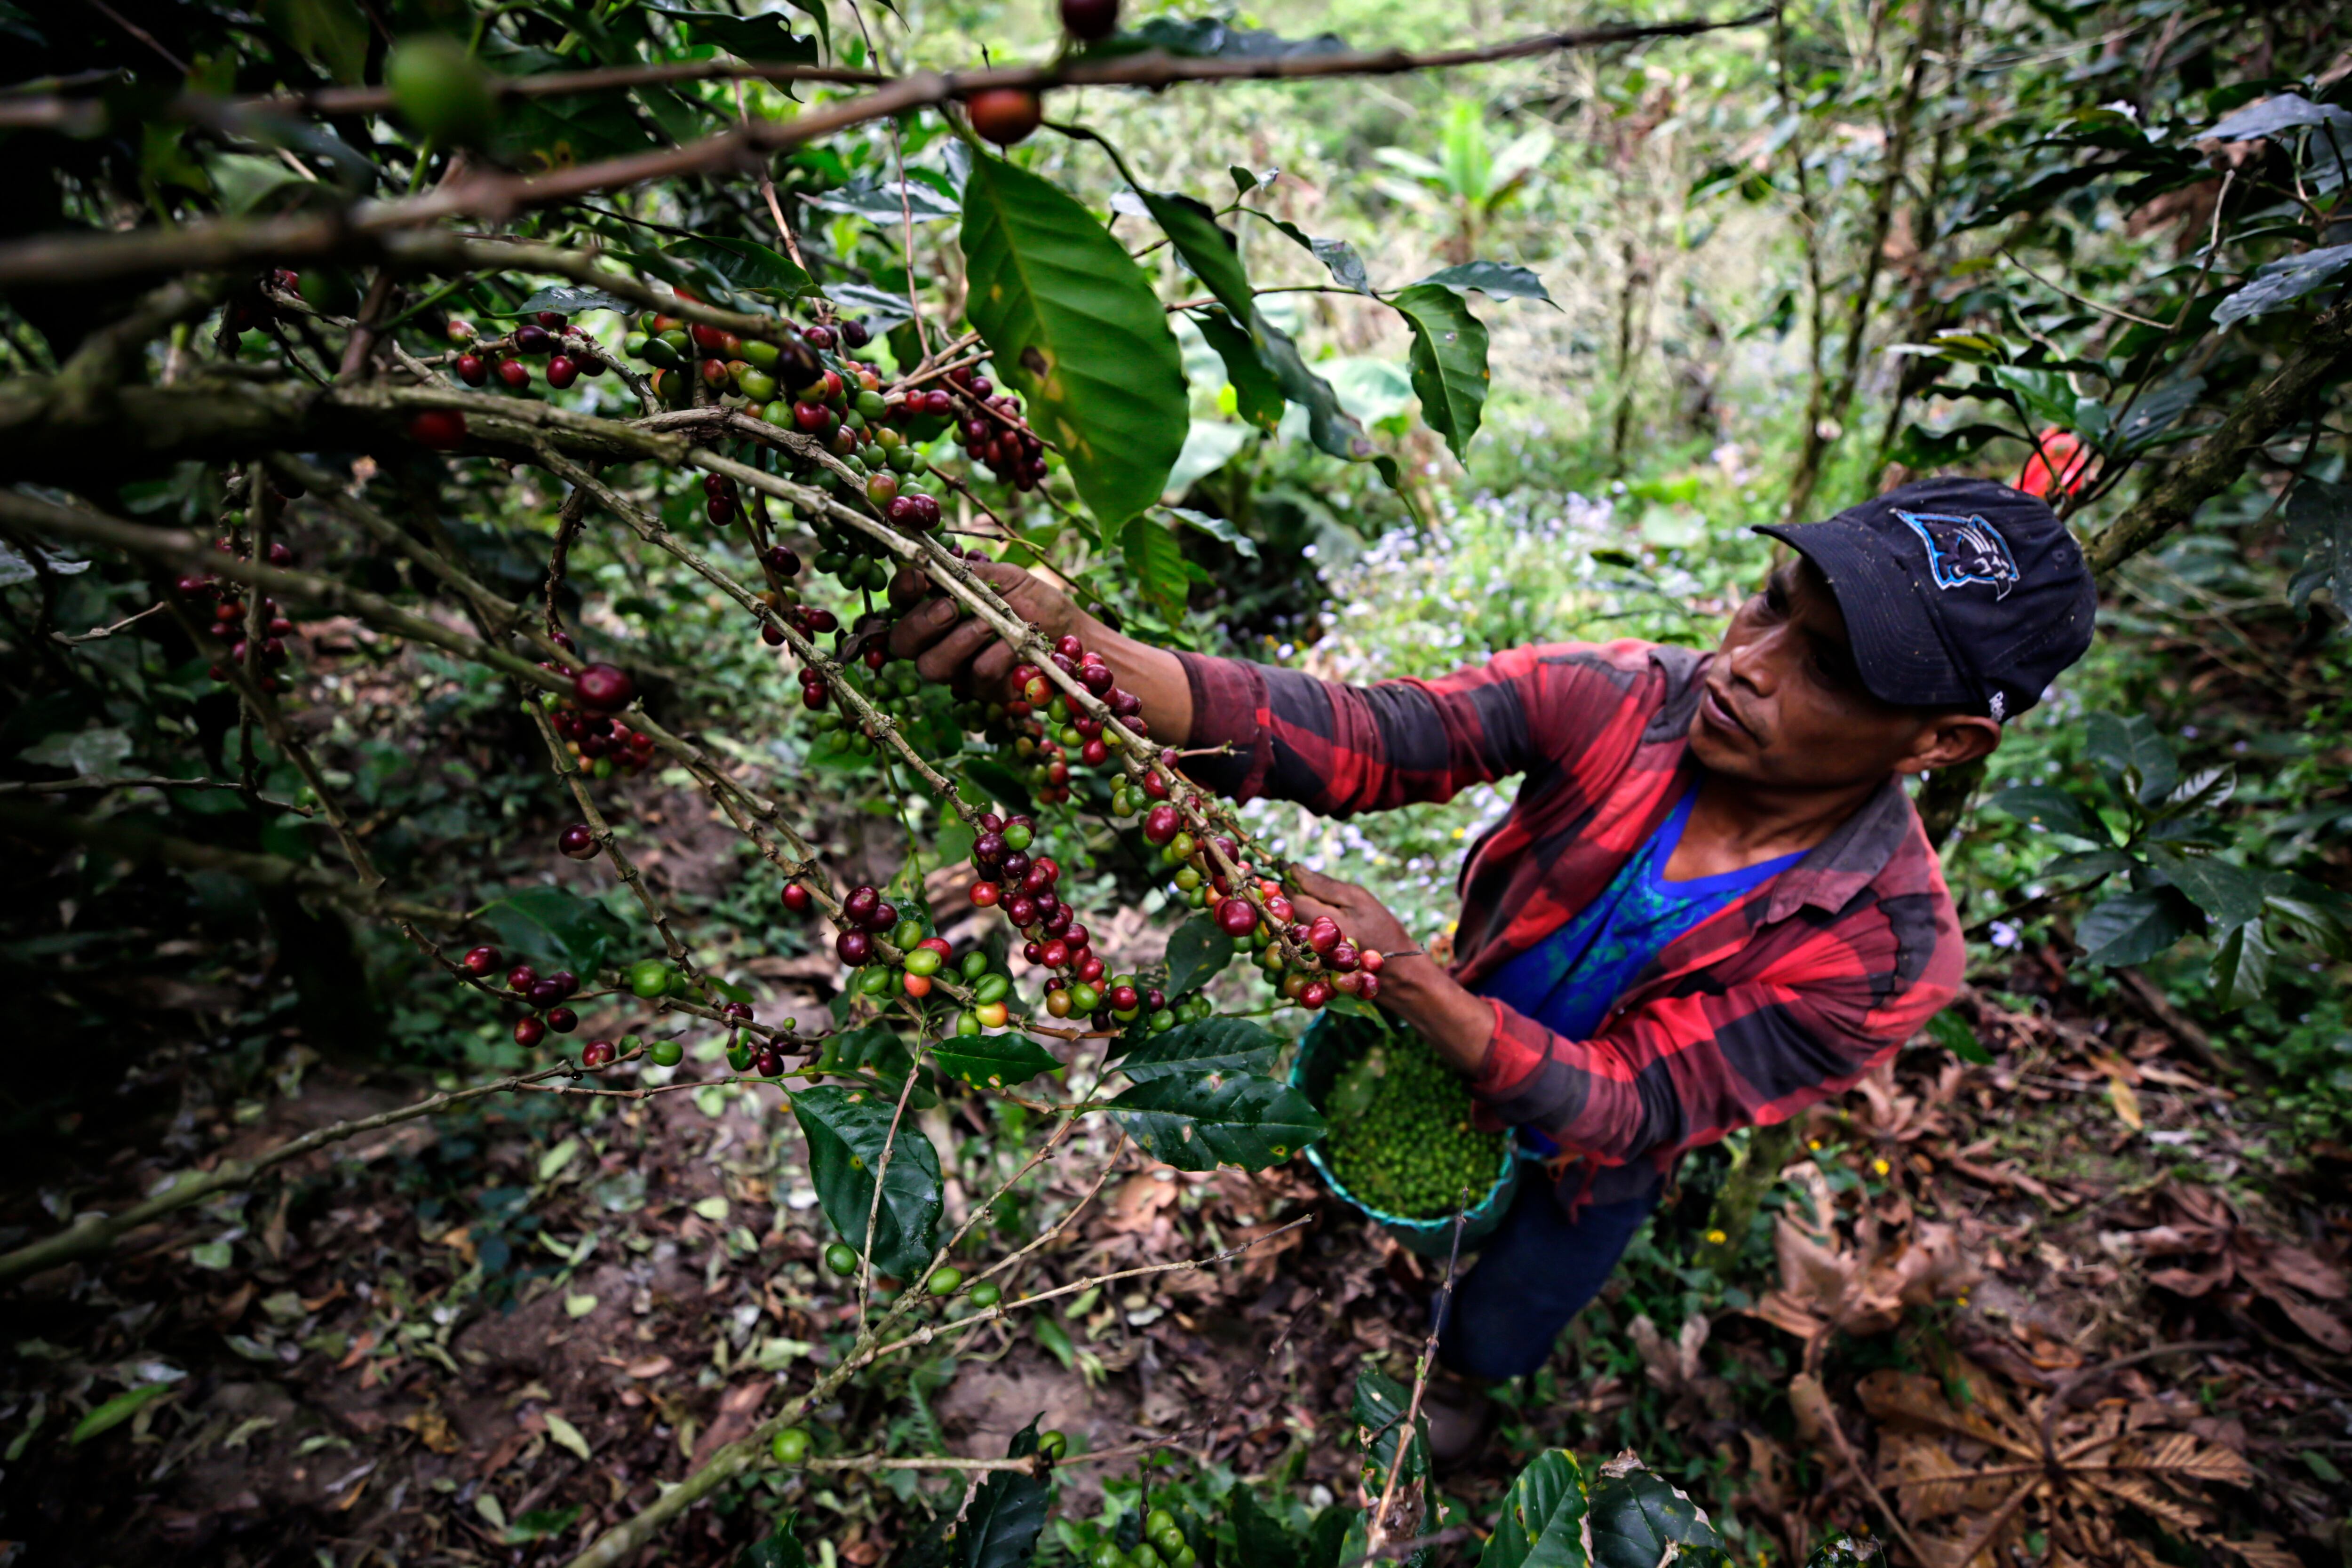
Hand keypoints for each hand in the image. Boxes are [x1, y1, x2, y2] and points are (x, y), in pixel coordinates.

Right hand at [885, 558, 1094, 701]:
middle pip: (903, 642)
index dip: (902, 591)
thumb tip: (939, 565)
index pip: (901, 600)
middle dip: (921, 623)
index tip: (920, 580)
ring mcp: (958, 669)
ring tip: (990, 624)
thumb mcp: (1009, 578)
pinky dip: (997, 656)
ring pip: (933, 666)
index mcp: (938, 605)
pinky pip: (975, 675)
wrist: (1077, 638)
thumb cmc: (1039, 603)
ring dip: (960, 641)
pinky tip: (1018, 645)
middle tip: (950, 608)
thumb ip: (973, 574)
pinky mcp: (982, 691)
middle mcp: (939, 640)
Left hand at [1285, 867, 1490, 1075]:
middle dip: (1286, 899)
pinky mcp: (1306, 971)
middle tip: (1301, 890)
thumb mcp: (1359, 900)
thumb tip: (1293, 868)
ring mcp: (1304, 962)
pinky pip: (1291, 946)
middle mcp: (1306, 946)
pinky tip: (1311, 929)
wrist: (1396, 972)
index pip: (1288, 897)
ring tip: (1310, 911)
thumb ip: (1323, 885)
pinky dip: (1296, 933)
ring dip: (1289, 916)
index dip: (1286, 881)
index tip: (1287, 871)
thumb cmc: (1381, 930)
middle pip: (1282, 915)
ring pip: (1284, 930)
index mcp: (1319, 924)